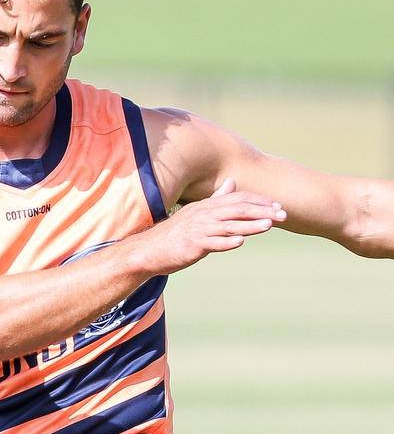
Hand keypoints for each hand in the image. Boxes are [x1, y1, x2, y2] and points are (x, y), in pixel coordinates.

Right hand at [139, 177, 286, 275]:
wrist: (150, 250)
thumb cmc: (175, 234)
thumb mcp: (197, 213)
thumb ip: (216, 199)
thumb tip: (232, 183)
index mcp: (207, 207)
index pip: (238, 199)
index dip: (259, 201)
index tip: (277, 205)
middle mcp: (204, 215)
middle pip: (238, 210)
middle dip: (262, 212)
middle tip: (283, 215)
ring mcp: (198, 230)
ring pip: (228, 225)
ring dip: (250, 225)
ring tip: (269, 225)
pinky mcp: (192, 245)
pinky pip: (212, 243)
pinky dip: (226, 242)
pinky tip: (240, 242)